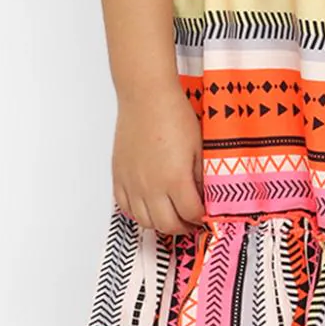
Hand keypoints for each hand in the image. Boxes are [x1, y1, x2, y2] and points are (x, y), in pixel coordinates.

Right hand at [111, 77, 206, 236]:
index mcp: (175, 180)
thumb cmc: (174, 115)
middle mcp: (151, 187)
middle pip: (167, 225)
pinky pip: (125, 207)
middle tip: (191, 223)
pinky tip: (148, 208)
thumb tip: (205, 195)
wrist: (146, 97)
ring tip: (171, 218)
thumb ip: (201, 176)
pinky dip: (137, 213)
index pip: (190, 214)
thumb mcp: (200, 146)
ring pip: (145, 221)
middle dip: (183, 228)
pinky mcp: (119, 176)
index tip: (205, 216)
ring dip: (160, 225)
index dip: (201, 218)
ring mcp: (133, 184)